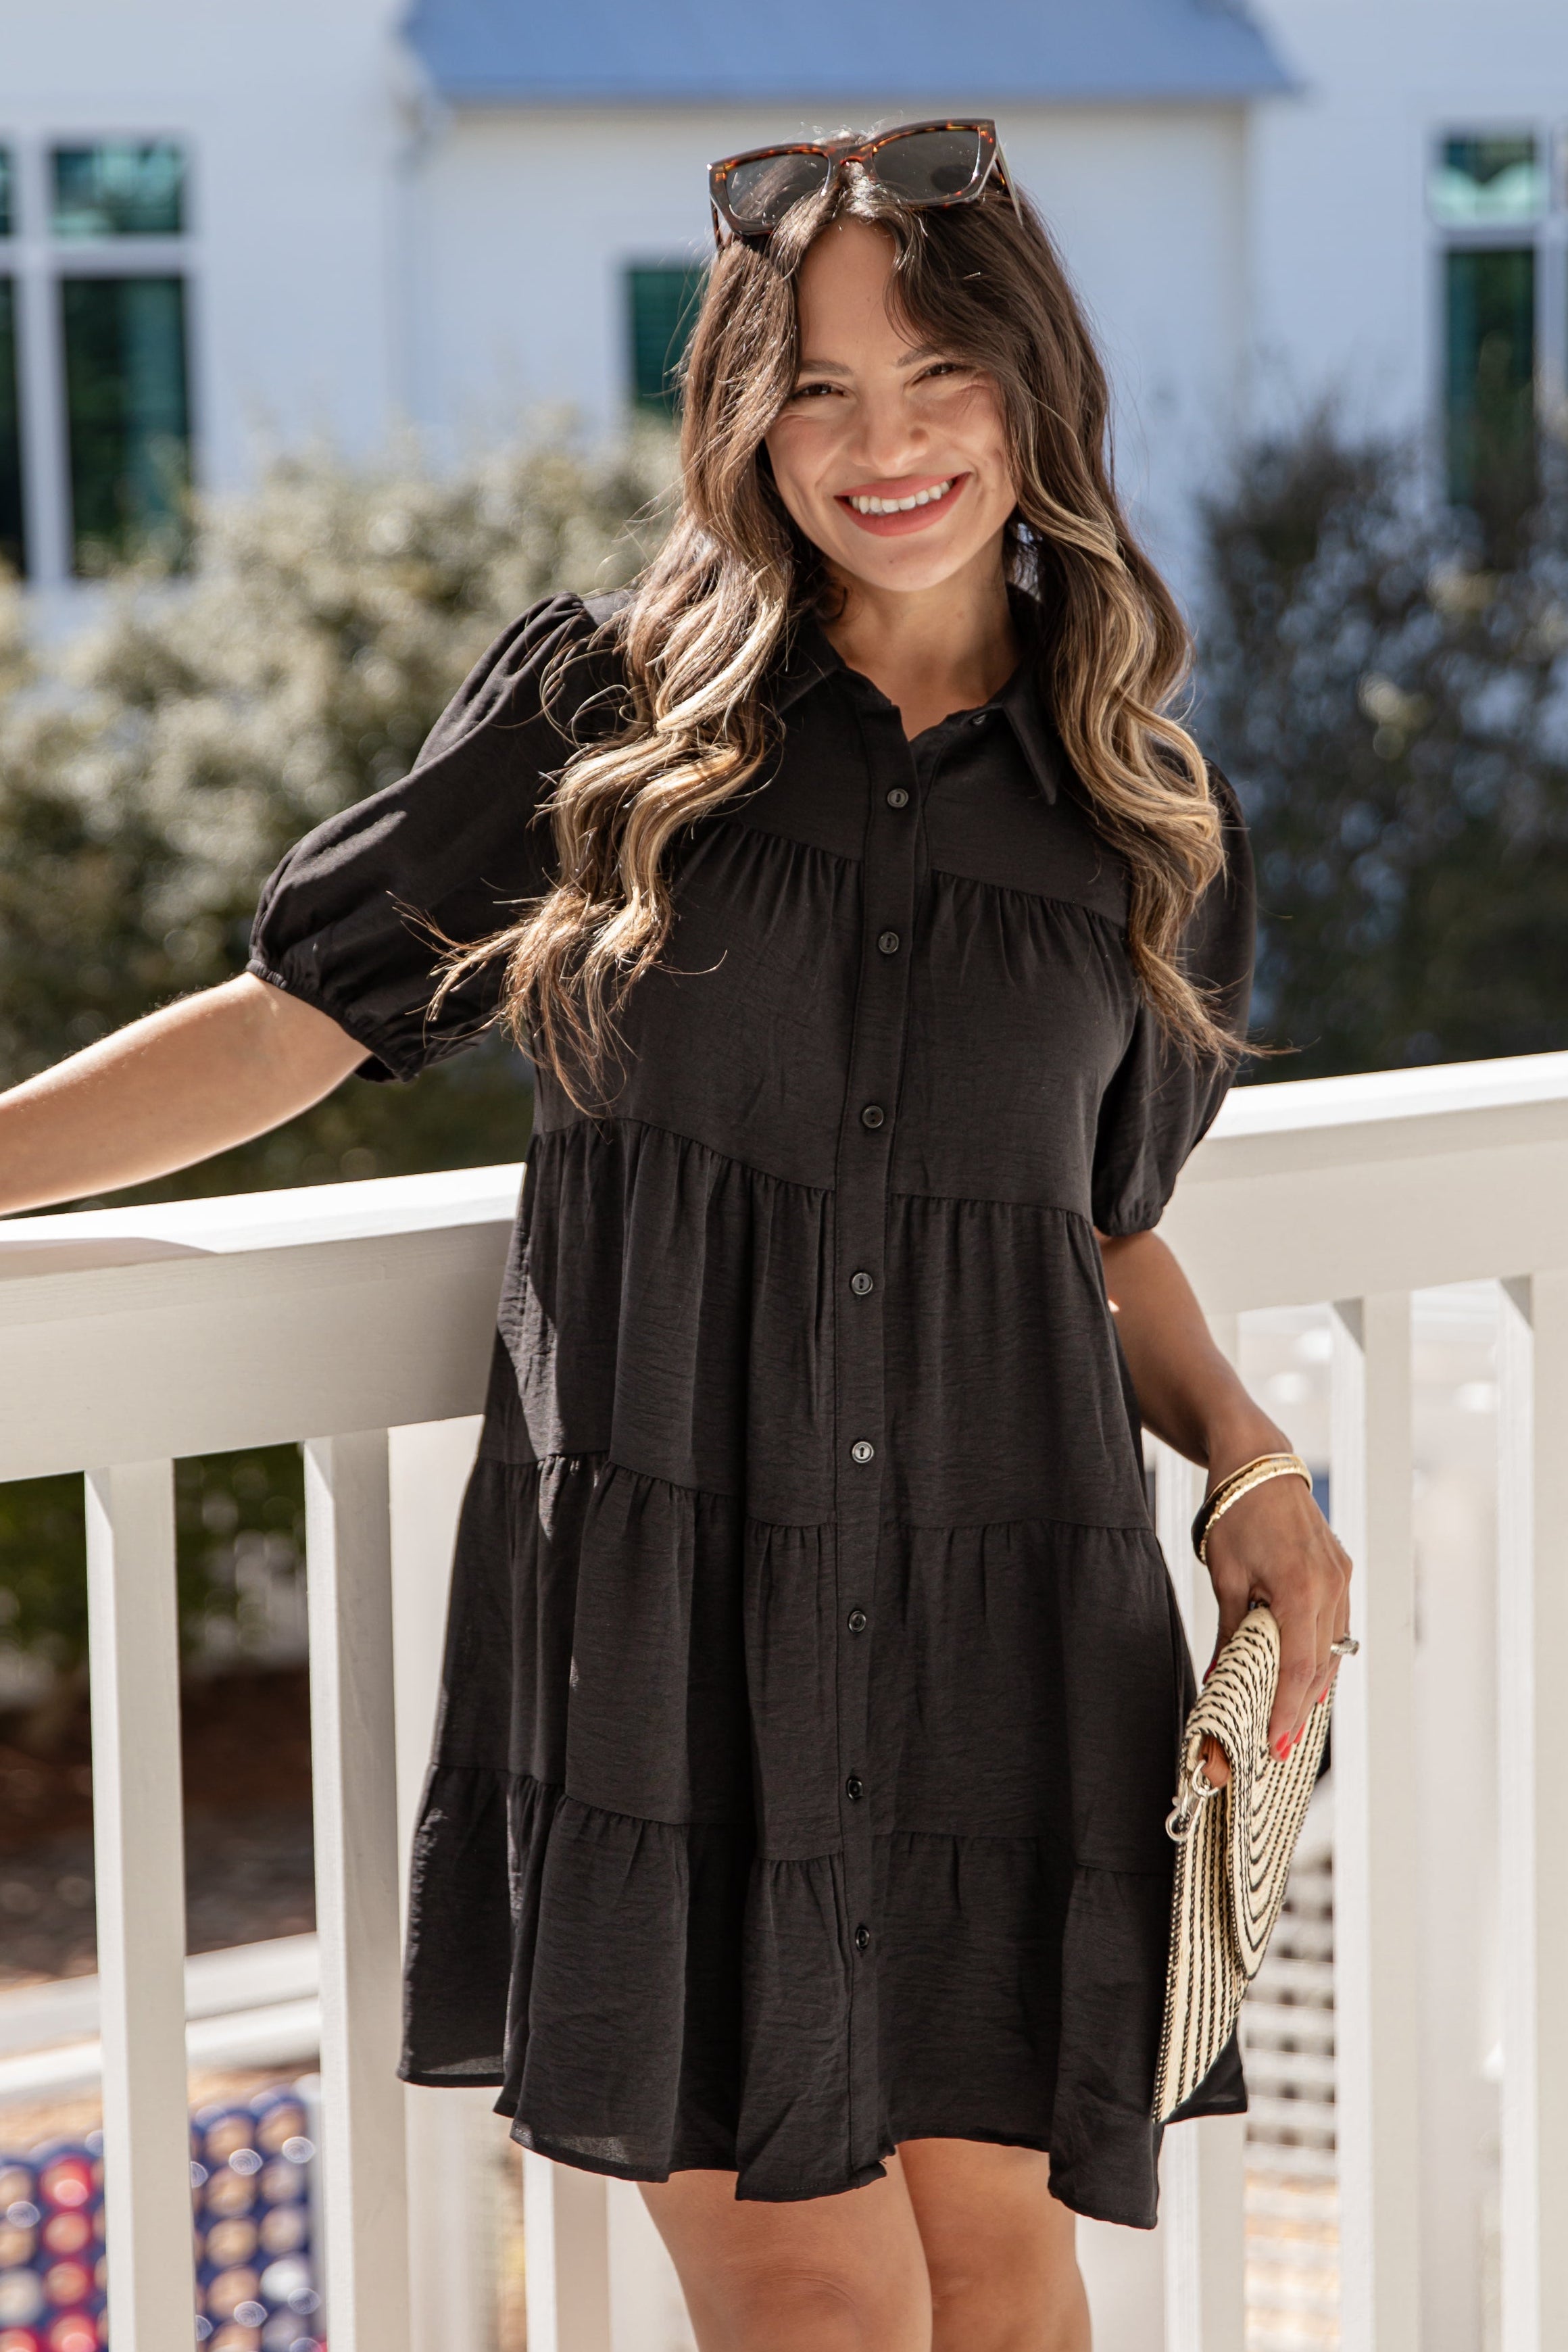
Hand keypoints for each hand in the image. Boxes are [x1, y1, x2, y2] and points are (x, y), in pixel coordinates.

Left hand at [1196, 1461, 1352, 1790]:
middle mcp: (1331, 1587)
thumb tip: (1220, 1678)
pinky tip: (1304, 1672)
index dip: (1287, 1711)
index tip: (1276, 1745)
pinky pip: (1336, 1626)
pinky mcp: (1341, 1571)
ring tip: (1290, 1716)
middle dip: (1301, 1707)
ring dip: (1313, 1683)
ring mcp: (1341, 1579)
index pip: (1297, 1668)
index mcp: (1300, 1590)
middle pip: (1320, 1666)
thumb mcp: (1226, 1578)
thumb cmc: (1235, 1515)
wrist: (1258, 1465)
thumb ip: (1230, 1633)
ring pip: (1333, 1649)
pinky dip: (1320, 1652)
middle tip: (1279, 1743)